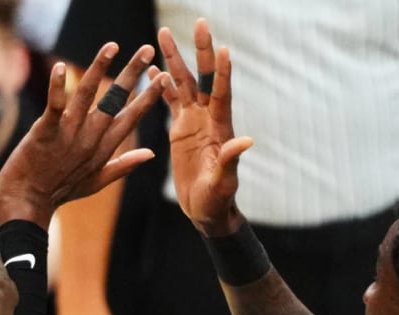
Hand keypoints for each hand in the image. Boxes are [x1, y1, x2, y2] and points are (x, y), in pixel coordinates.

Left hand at [0, 42, 166, 227]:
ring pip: (87, 96)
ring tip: (112, 47)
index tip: (164, 77)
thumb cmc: (60, 191)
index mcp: (103, 148)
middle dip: (132, 74)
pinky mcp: (44, 133)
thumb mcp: (97, 181)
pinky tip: (60, 68)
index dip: (148, 97)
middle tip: (148, 49)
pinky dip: (57, 87)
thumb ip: (124, 165)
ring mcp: (68, 135)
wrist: (26, 202)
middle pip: (115, 101)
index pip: (131, 117)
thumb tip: (151, 153)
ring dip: (99, 68)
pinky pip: (53, 107)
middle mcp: (90, 139)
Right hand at [160, 20, 252, 236]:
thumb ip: (231, 161)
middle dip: (201, 50)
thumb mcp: (224, 183)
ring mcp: (193, 122)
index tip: (223, 49)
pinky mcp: (180, 129)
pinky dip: (160, 85)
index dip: (223, 73)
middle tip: (200, 22)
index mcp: (219, 128)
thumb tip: (246, 141)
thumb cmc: (217, 200)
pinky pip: (169, 102)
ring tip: (163, 34)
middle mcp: (207, 118)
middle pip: (204, 78)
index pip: (221, 94)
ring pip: (183, 84)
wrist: (206, 209)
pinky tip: (152, 69)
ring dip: (174, 60)